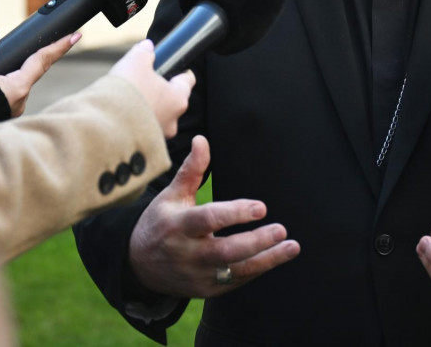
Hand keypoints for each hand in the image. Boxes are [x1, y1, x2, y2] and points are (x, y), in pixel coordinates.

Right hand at [0, 29, 80, 116]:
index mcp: (17, 87)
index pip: (43, 61)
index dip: (60, 46)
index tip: (76, 36)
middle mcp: (20, 101)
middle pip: (29, 72)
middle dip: (27, 58)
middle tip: (22, 48)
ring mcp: (13, 110)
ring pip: (16, 84)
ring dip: (8, 75)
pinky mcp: (3, 116)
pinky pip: (8, 95)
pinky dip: (1, 86)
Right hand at [109, 39, 193, 137]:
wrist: (104, 126)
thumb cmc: (126, 93)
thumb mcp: (135, 61)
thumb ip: (144, 52)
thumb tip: (147, 47)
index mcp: (178, 98)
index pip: (187, 81)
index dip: (181, 72)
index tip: (177, 68)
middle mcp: (173, 120)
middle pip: (171, 100)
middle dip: (159, 91)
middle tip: (143, 82)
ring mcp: (158, 135)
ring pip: (157, 116)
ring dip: (146, 108)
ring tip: (128, 100)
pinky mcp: (143, 146)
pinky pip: (143, 130)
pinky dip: (135, 122)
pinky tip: (122, 114)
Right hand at [128, 135, 299, 297]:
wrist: (139, 266)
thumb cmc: (161, 222)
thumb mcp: (171, 195)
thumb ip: (191, 170)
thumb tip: (202, 140)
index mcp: (178, 226)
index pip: (209, 220)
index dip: (235, 214)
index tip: (261, 207)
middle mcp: (188, 254)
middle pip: (225, 251)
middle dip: (256, 242)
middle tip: (281, 230)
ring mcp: (198, 275)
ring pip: (236, 271)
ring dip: (267, 260)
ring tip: (292, 246)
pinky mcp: (207, 290)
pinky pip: (236, 281)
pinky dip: (258, 269)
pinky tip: (277, 256)